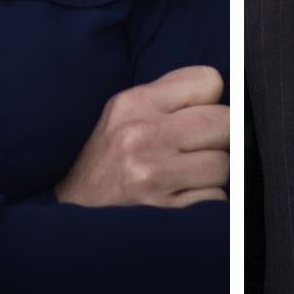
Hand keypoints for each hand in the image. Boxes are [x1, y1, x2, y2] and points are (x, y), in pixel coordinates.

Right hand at [55, 65, 229, 206]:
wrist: (69, 212)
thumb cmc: (102, 162)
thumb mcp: (121, 114)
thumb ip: (167, 97)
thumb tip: (219, 91)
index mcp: (134, 103)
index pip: (208, 81)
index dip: (209, 100)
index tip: (196, 116)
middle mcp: (142, 136)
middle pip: (224, 122)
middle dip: (219, 137)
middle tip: (198, 149)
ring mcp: (153, 175)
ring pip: (224, 164)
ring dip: (212, 174)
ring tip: (184, 176)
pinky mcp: (164, 212)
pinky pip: (215, 199)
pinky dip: (205, 202)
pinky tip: (180, 199)